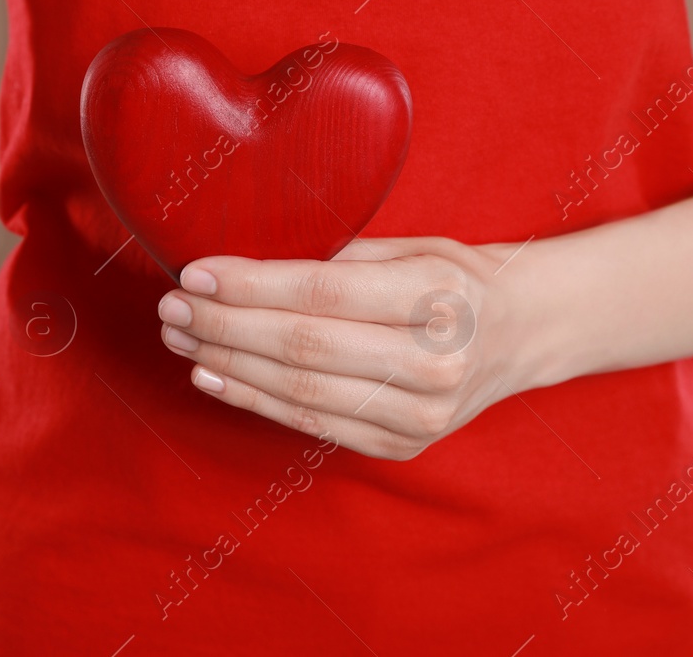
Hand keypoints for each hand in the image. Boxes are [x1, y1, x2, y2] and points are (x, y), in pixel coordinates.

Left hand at [157, 236, 541, 459]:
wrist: (521, 336)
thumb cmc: (455, 278)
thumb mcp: (412, 246)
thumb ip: (339, 256)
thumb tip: (244, 258)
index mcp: (439, 297)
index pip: (322, 294)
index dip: (249, 286)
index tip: (195, 272)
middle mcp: (434, 363)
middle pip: (302, 347)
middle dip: (224, 325)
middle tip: (171, 306)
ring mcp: (419, 415)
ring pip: (298, 391)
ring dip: (226, 363)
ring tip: (180, 336)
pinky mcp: (400, 445)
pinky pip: (310, 422)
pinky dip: (253, 398)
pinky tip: (214, 374)